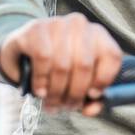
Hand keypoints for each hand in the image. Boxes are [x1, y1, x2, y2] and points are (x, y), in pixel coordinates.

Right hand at [0, 13, 123, 115]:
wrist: (22, 49)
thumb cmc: (56, 66)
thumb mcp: (76, 80)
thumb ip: (90, 97)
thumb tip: (91, 110)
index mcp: (98, 34)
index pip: (112, 56)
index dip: (104, 80)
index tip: (92, 96)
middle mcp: (80, 25)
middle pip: (85, 65)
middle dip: (75, 93)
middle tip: (66, 106)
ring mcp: (58, 24)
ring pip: (63, 65)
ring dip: (56, 91)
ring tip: (51, 102)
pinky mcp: (36, 28)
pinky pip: (43, 58)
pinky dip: (41, 80)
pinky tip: (40, 90)